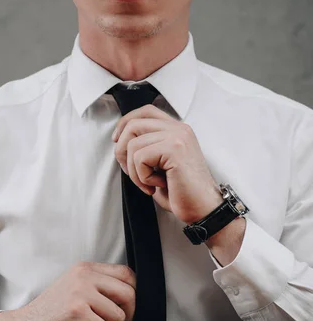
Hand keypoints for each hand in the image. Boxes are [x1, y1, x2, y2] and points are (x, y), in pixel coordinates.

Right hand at [0, 262, 135, 320]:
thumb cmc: (50, 313)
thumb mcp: (74, 289)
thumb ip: (97, 286)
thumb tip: (130, 299)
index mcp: (85, 269)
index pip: (127, 274)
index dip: (133, 295)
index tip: (124, 310)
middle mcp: (84, 277)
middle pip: (129, 295)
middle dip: (127, 318)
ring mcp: (80, 294)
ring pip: (119, 318)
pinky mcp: (77, 314)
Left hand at [112, 104, 222, 223]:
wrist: (203, 209)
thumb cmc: (180, 191)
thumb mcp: (159, 164)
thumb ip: (145, 147)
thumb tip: (120, 141)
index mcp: (176, 130)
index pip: (146, 111)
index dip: (125, 123)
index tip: (117, 141)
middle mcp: (178, 128)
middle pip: (133, 124)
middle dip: (122, 152)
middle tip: (133, 174)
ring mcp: (177, 136)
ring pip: (132, 145)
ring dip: (133, 171)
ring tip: (149, 183)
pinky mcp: (174, 148)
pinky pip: (140, 158)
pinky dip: (142, 177)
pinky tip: (158, 185)